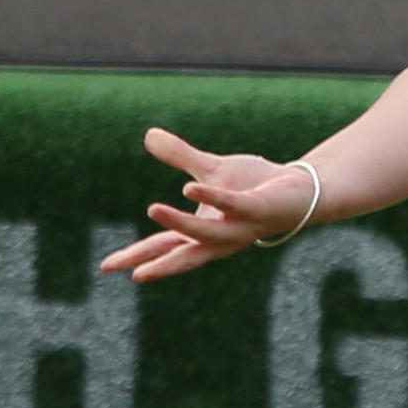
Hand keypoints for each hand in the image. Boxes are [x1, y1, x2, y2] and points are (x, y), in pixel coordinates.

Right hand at [98, 128, 317, 282]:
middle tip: (132, 272)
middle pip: (183, 253)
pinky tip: (190, 188)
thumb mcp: (211, 170)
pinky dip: (212, 196)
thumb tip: (149, 135)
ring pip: (206, 232)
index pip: (165, 246)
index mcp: (204, 232)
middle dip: (157, 263)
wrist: (301, 189)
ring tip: (151, 209)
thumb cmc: (255, 186)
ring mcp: (239, 226)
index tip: (107, 267)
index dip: (137, 256)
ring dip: (180, 223)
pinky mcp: (257, 209)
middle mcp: (220, 236)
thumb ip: (180, 156)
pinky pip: (232, 205)